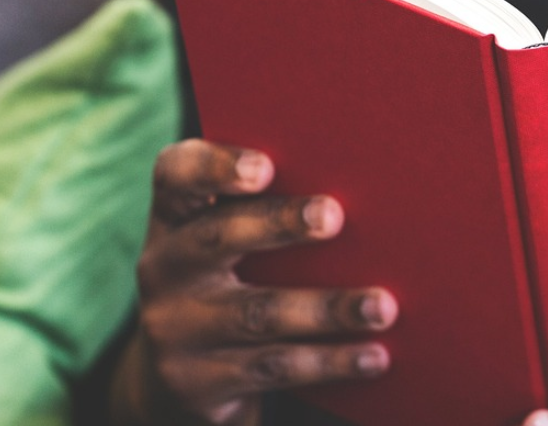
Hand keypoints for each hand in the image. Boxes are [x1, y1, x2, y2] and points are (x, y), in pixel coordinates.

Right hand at [111, 139, 397, 425]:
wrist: (184, 374)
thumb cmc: (235, 275)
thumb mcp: (233, 238)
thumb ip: (272, 205)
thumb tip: (371, 181)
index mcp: (175, 217)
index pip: (176, 175)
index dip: (214, 167)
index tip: (264, 167)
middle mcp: (166, 267)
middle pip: (219, 236)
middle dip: (278, 223)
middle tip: (333, 216)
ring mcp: (177, 328)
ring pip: (258, 313)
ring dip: (327, 309)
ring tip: (382, 307)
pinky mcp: (198, 381)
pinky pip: (274, 367)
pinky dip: (330, 361)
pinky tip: (375, 355)